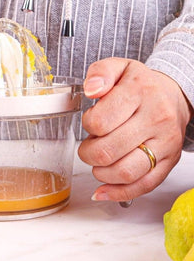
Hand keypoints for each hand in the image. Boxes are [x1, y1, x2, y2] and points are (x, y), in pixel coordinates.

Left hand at [78, 57, 192, 201]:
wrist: (173, 94)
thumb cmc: (140, 84)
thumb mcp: (119, 67)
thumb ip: (100, 73)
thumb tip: (91, 89)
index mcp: (139, 93)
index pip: (100, 121)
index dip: (87, 125)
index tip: (91, 122)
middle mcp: (156, 118)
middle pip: (108, 150)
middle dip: (88, 153)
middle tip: (88, 146)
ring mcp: (165, 143)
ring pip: (125, 172)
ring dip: (100, 173)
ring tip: (97, 162)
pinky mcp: (170, 161)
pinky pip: (144, 185)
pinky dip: (118, 193)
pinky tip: (103, 191)